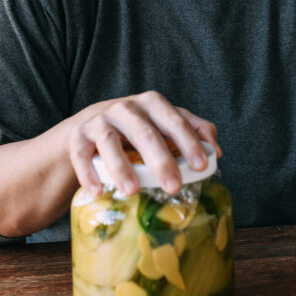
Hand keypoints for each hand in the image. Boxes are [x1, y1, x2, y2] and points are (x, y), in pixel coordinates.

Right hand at [68, 90, 219, 196]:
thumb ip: (192, 130)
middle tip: (173, 186)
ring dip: (121, 167)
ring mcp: (100, 120)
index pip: (174, 121)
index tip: (201, 165)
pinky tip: (99, 191)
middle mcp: (126, 108)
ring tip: (133, 190)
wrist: (93, 125)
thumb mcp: (165, 123)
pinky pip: (82, 153)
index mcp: (152, 103)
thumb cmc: (138, 127)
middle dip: (160, 160)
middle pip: (144, 132)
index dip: (188, 142)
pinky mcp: (79, 136)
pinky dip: (89, 172)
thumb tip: (216, 150)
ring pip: (110, 141)